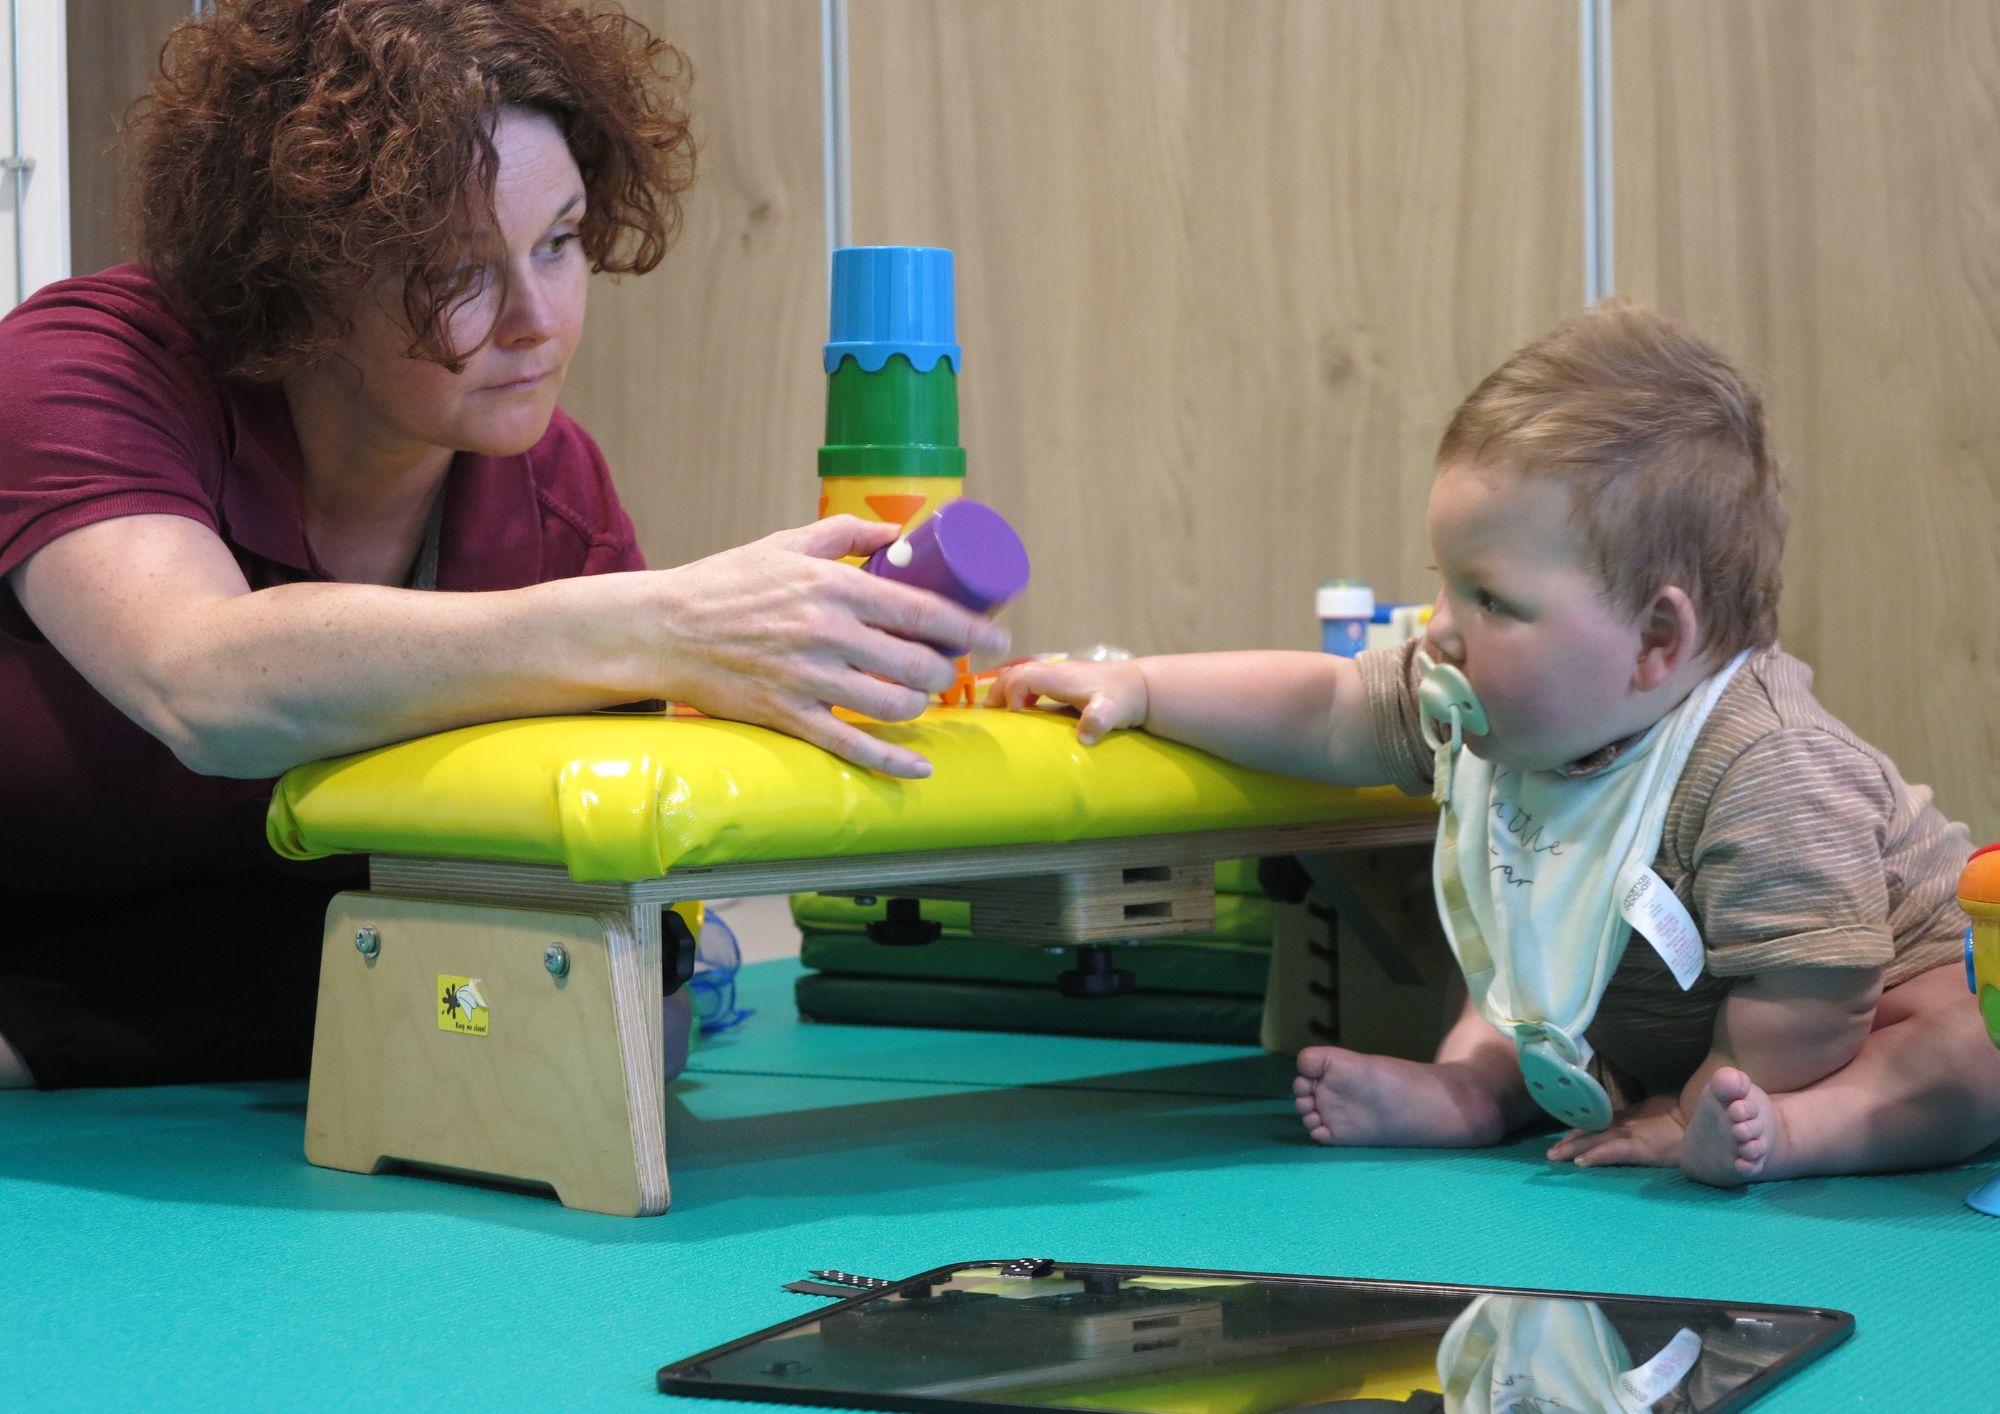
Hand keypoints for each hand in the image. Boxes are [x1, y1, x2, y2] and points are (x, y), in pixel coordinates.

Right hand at [643, 516, 1011, 777]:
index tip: (996, 633)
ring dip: (921, 706)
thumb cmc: (726, 583)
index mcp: (832, 586)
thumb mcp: (787, 543)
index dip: (968, 625)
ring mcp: (807, 678)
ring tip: (924, 697)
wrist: (663, 628)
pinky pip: (851, 746)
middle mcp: (825, 632)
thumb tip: (902, 533)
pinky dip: (893, 762)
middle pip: (915, 662)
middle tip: (953, 668)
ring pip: (892, 704)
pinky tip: (920, 769)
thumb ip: (847, 534)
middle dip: (948, 670)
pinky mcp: (788, 715)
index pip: (920, 608)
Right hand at [985, 657, 1148, 744]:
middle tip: (988, 712)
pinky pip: (1035, 680)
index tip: (1011, 714)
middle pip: (1018, 672)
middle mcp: (1058, 671)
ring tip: (998, 710)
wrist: (1143, 687)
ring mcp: (1062, 674)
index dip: (1011, 692)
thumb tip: (1084, 736)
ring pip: (1025, 674)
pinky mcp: (1067, 681)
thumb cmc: (1126, 698)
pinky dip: (1021, 691)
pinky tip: (1023, 708)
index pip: (1024, 676)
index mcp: (1062, 677)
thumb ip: (1099, 720)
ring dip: (1008, 688)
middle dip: (1000, 689)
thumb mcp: (1113, 711)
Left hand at [1545, 1093, 1685, 1168]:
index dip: (1579, 1131)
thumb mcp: (1660, 1112)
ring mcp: (1632, 1135)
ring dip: (1573, 1149)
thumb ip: (1644, 1117)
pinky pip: (1613, 1153)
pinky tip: (1580, 1163)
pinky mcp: (1642, 1148)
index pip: (1597, 1123)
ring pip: (1595, 1141)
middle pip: (1590, 1131)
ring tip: (1555, 1156)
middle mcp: (1626, 1124)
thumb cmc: (1686, 1115)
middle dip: (1569, 1142)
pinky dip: (1595, 1157)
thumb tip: (1636, 1119)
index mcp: (1630, 1117)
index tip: (1563, 1138)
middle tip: (1549, 1153)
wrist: (1704, 1117)